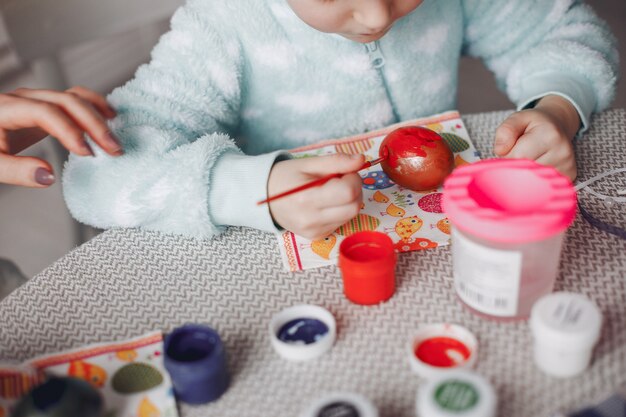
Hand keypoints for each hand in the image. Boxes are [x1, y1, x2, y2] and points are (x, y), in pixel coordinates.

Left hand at [0, 86, 121, 186]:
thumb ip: (16, 171)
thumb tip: (48, 176)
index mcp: (6, 108)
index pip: (47, 112)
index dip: (70, 131)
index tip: (88, 153)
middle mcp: (23, 98)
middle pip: (67, 101)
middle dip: (94, 124)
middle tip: (113, 149)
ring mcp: (35, 99)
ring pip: (74, 97)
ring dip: (98, 116)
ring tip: (114, 138)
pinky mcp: (44, 106)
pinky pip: (73, 99)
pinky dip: (94, 107)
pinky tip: (109, 118)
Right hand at [268, 153, 363, 239]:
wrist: (264, 197)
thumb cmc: (286, 177)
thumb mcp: (308, 163)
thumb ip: (336, 161)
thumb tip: (361, 160)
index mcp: (307, 198)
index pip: (348, 192)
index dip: (353, 178)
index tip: (344, 171)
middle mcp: (311, 219)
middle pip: (354, 207)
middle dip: (354, 189)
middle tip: (341, 179)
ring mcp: (314, 231)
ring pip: (351, 215)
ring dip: (349, 200)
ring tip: (331, 190)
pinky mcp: (317, 236)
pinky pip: (341, 222)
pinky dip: (340, 210)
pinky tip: (326, 203)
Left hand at [493, 95, 580, 180]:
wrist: (556, 125)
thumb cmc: (534, 124)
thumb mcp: (516, 119)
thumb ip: (505, 131)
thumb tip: (501, 151)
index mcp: (549, 135)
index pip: (517, 157)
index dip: (507, 156)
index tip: (508, 150)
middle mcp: (562, 152)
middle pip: (525, 172)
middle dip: (514, 166)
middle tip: (518, 154)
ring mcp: (567, 167)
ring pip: (532, 182)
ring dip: (524, 174)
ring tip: (528, 158)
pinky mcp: (569, 177)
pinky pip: (542, 185)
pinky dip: (534, 179)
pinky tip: (537, 166)